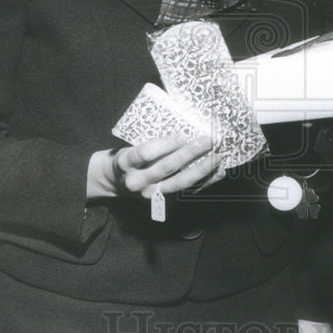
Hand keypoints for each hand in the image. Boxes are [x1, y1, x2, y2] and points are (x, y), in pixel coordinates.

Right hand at [87, 133, 222, 199]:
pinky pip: (186, 192)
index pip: (145, 153)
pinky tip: (218, 173)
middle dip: (189, 154)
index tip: (183, 135)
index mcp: (125, 163)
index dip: (165, 145)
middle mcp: (136, 181)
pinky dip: (204, 182)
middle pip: (165, 168)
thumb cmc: (128, 158)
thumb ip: (153, 143)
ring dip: (201, 170)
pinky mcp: (162, 200)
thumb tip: (186, 132)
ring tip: (217, 157)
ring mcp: (149, 194)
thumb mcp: (131, 146)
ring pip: (178, 183)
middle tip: (207, 141)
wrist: (115, 182)